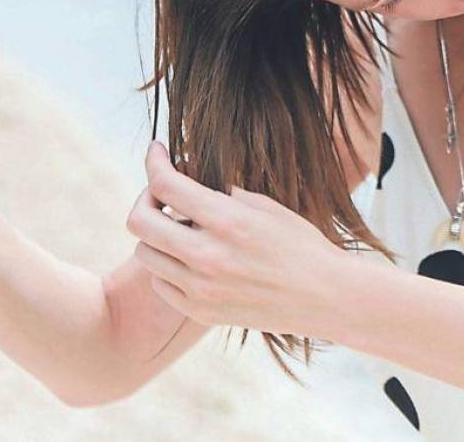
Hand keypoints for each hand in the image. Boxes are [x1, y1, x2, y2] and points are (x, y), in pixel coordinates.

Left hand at [126, 140, 347, 336]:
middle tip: (161, 192)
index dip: (154, 161)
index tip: (156, 151)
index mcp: (227, 221)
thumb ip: (220, 191)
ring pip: (145, 253)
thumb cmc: (300, 244)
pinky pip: (160, 283)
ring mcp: (201, 289)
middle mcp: (208, 257)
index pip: (166, 184)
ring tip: (180, 227)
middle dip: (145, 197)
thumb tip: (185, 174)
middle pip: (140, 221)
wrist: (324, 297)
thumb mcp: (264, 205)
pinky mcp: (200, 312)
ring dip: (156, 234)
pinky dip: (166, 266)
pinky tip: (188, 257)